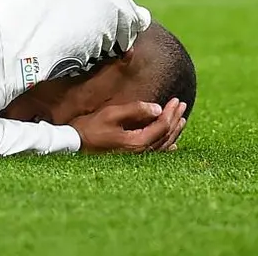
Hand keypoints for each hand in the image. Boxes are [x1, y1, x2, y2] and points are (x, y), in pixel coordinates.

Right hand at [72, 98, 187, 153]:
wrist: (75, 146)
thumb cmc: (91, 128)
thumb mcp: (112, 114)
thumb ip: (135, 110)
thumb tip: (157, 108)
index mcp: (138, 142)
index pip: (162, 125)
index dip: (170, 111)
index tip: (176, 99)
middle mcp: (141, 152)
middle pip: (165, 135)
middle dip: (175, 119)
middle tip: (181, 105)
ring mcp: (137, 156)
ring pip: (163, 144)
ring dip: (173, 131)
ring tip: (181, 120)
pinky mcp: (132, 157)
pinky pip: (156, 152)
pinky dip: (166, 146)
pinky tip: (172, 145)